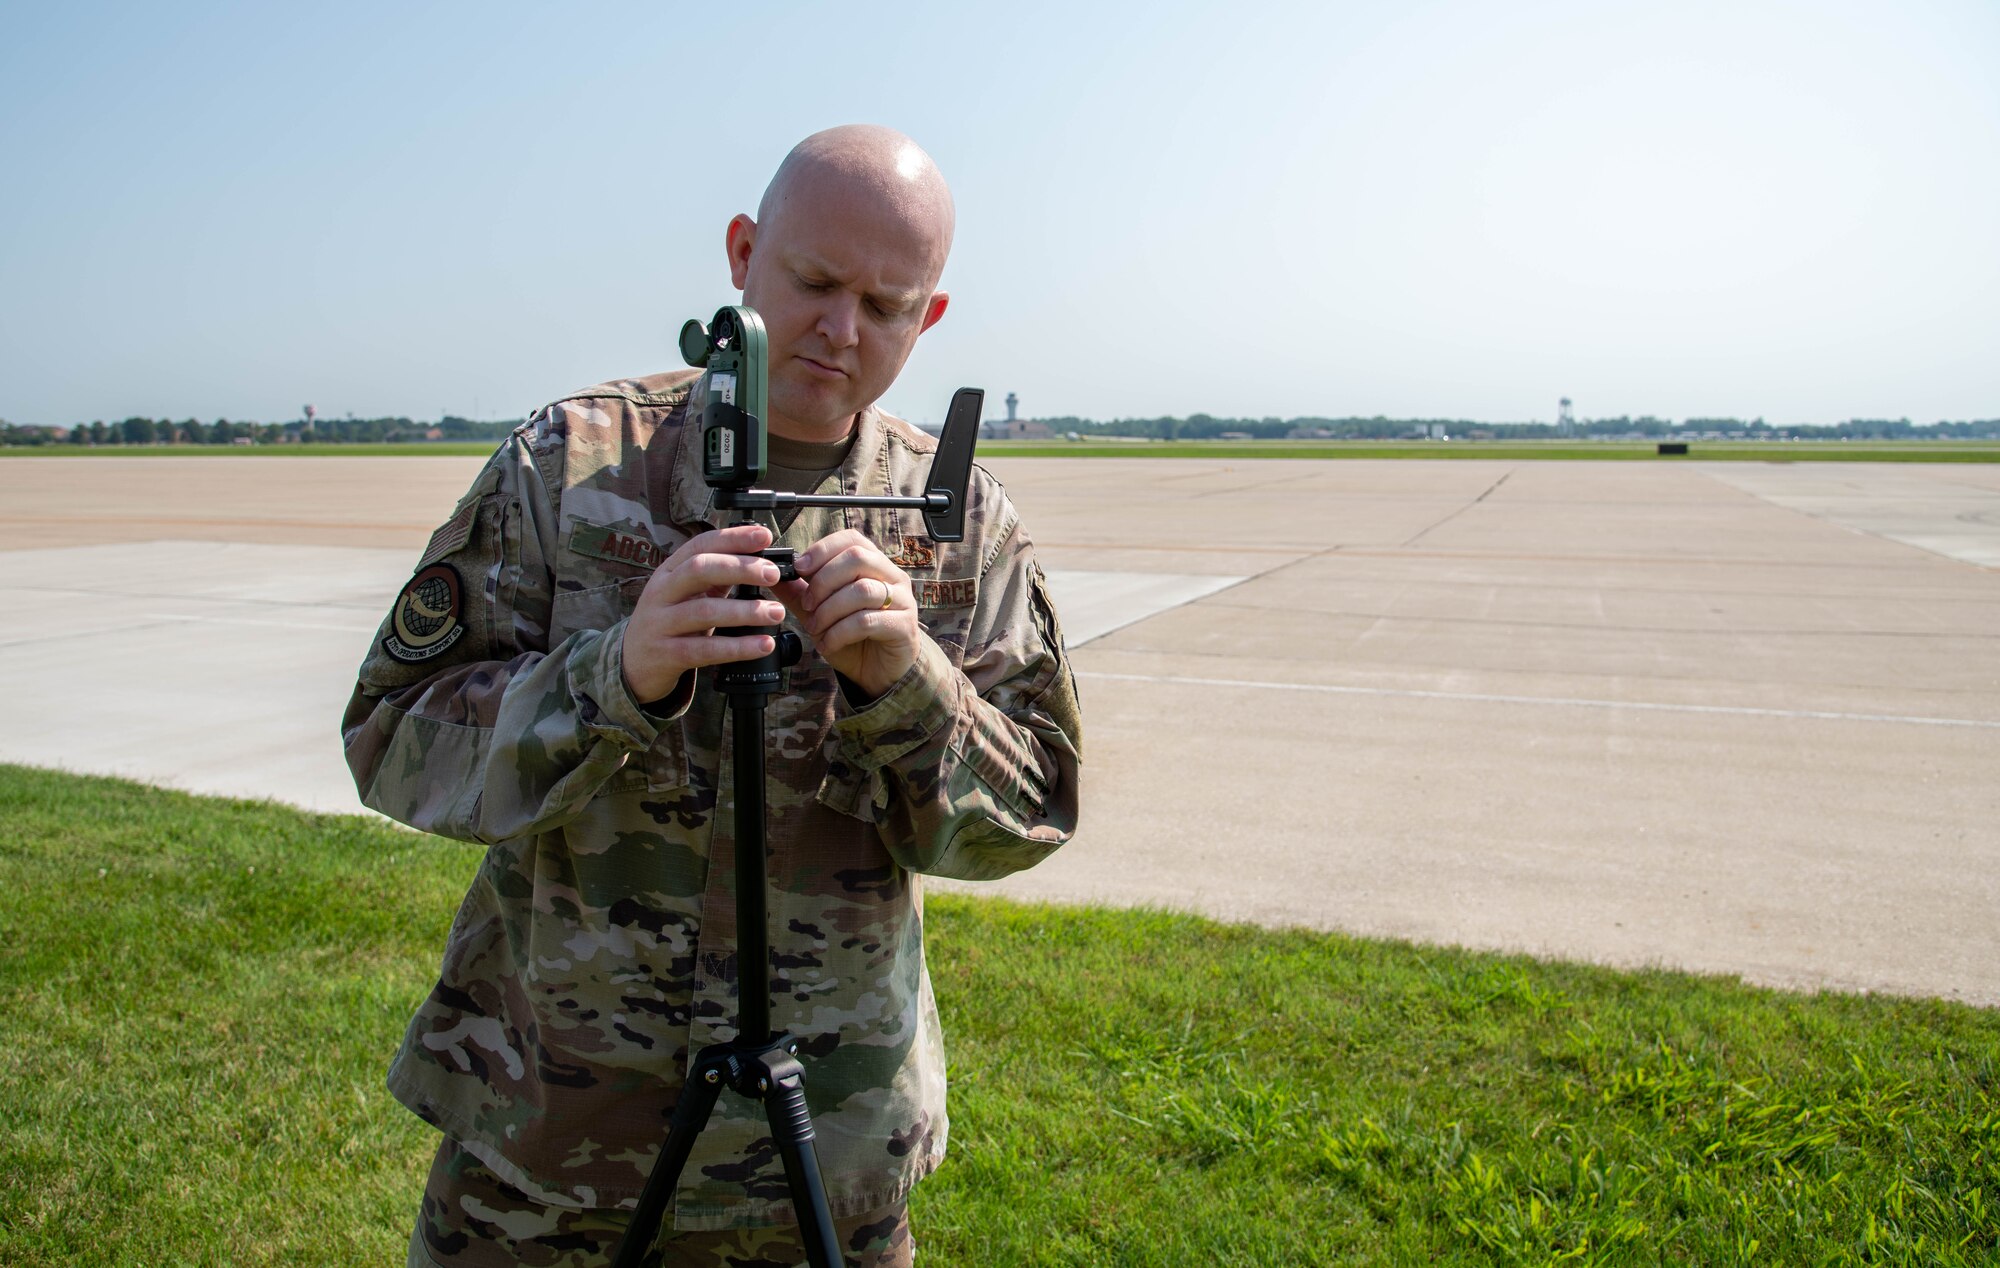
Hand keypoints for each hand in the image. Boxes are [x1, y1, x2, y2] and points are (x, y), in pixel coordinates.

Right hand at [620, 523, 786, 702]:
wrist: (633, 663)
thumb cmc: (670, 622)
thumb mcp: (687, 594)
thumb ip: (717, 577)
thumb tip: (760, 559)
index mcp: (669, 571)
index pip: (700, 545)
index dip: (733, 538)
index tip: (764, 536)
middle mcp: (661, 592)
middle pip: (699, 570)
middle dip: (739, 568)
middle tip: (772, 574)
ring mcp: (660, 623)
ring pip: (704, 611)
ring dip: (745, 611)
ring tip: (776, 613)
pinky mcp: (666, 655)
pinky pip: (705, 649)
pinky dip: (738, 648)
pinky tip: (763, 645)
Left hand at [774, 529, 918, 699]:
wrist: (879, 673)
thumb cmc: (854, 639)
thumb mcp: (821, 614)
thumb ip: (800, 594)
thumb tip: (774, 575)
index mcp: (873, 565)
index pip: (851, 539)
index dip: (822, 549)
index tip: (799, 568)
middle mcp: (892, 577)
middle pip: (857, 558)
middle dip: (823, 581)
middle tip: (807, 604)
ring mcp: (902, 601)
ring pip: (862, 590)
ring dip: (829, 610)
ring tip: (815, 628)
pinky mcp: (904, 626)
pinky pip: (867, 621)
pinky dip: (839, 633)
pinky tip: (828, 644)